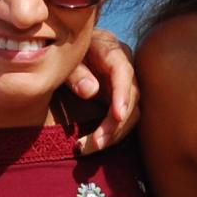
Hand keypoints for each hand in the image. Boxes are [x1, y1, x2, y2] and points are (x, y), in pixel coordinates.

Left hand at [70, 28, 140, 153]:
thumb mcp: (65, 58)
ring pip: (131, 112)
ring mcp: (125, 84)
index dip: (122, 94)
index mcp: (111, 50)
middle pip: (131, 97)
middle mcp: (125, 68)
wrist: (67, 47)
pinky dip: (111, 133)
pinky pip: (123, 118)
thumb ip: (76, 72)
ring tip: (89, 148)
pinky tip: (94, 145)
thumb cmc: (64, 49)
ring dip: (114, 134)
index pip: (123, 72)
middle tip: (95, 144)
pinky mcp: (120, 98)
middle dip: (116, 124)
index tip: (117, 116)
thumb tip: (91, 91)